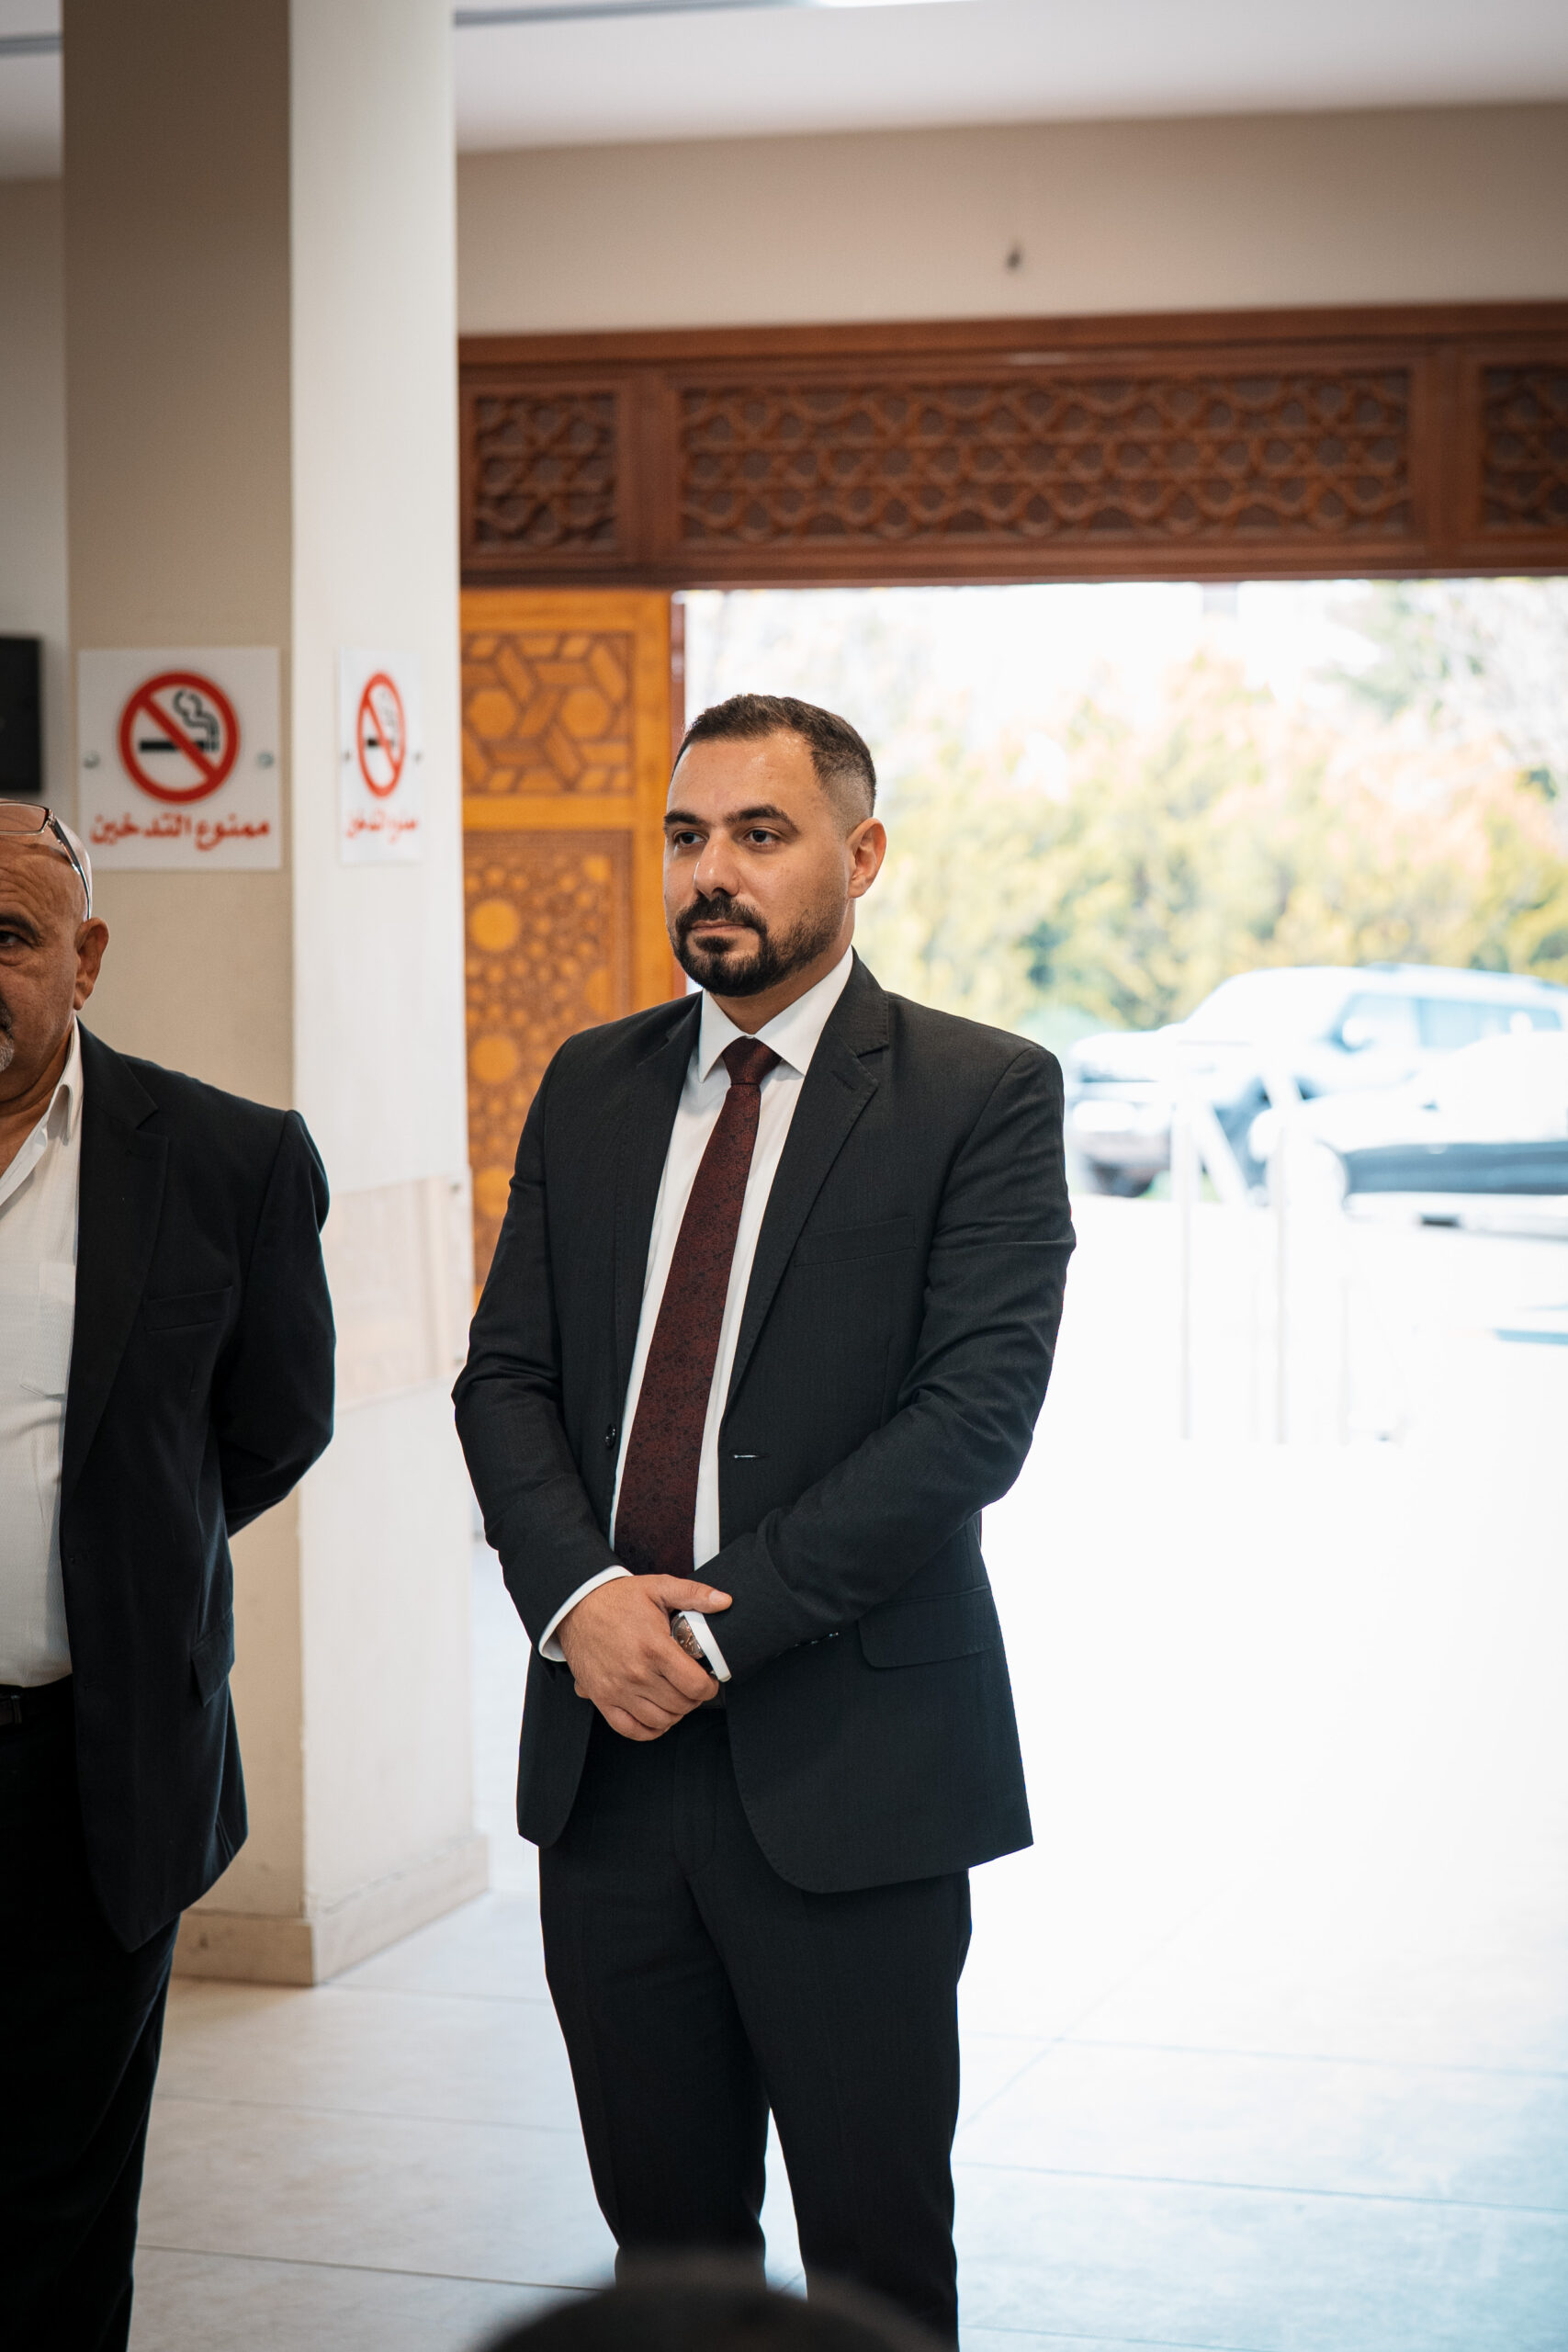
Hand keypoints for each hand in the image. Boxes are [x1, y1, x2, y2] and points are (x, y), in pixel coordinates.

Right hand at [557, 1575, 731, 1740]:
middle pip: (681, 1705)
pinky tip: (658, 1716)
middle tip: (694, 1686)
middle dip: (695, 1698)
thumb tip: (724, 1601)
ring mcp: (617, 1690)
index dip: (710, 1687)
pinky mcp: (601, 1698)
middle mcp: (636, 1674)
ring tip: (677, 1697)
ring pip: (660, 1720)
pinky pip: (631, 1729)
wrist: (576, 1605)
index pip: (695, 1686)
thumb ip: (694, 1594)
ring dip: (676, 1713)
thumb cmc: (618, 1597)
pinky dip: (650, 1729)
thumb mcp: (659, 1587)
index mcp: (654, 1648)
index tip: (709, 1680)